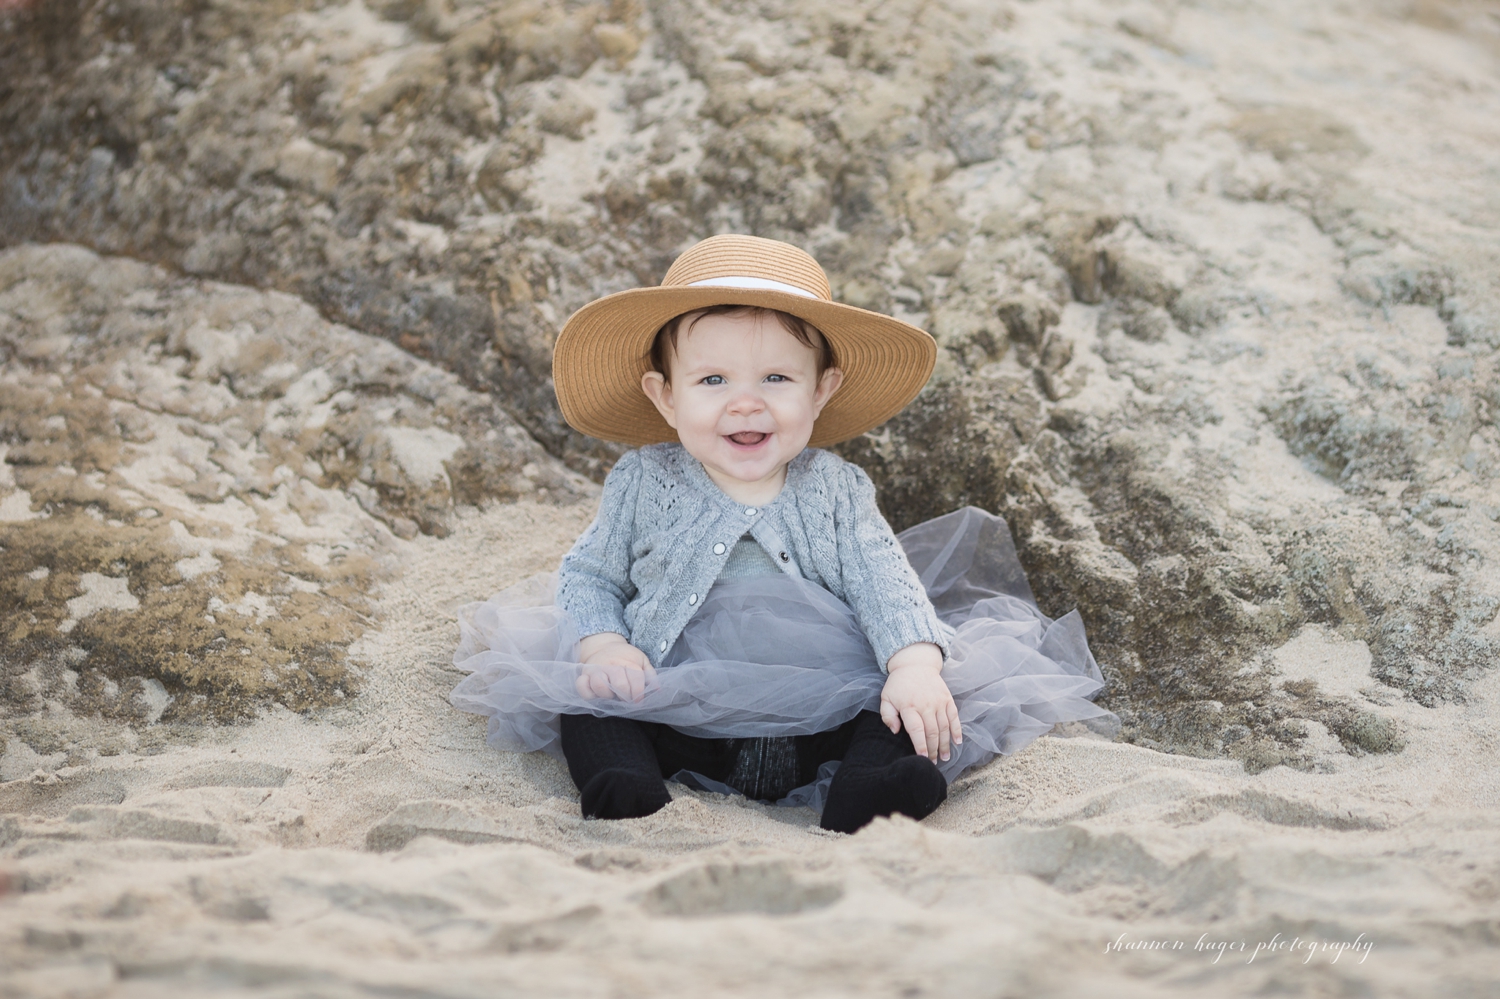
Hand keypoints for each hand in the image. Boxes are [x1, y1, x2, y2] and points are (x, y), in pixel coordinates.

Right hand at [576, 632, 655, 701]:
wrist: (604, 646)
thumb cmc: (625, 657)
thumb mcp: (641, 661)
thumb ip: (650, 675)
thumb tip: (657, 690)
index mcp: (627, 661)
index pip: (636, 678)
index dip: (639, 693)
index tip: (639, 700)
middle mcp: (610, 665)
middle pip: (619, 684)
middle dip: (625, 696)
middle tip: (626, 699)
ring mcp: (595, 669)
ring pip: (599, 685)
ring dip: (607, 695)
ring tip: (611, 696)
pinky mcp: (583, 674)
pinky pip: (581, 686)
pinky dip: (587, 692)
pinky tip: (596, 694)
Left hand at [880, 642, 961, 761]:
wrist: (915, 663)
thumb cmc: (898, 684)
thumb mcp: (886, 698)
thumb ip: (887, 715)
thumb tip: (895, 731)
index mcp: (909, 706)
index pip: (917, 730)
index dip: (920, 746)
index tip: (922, 759)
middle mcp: (925, 705)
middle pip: (932, 732)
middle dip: (933, 750)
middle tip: (933, 763)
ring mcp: (938, 701)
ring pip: (944, 727)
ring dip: (946, 744)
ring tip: (945, 757)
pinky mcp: (947, 699)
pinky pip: (954, 717)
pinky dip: (957, 730)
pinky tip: (958, 742)